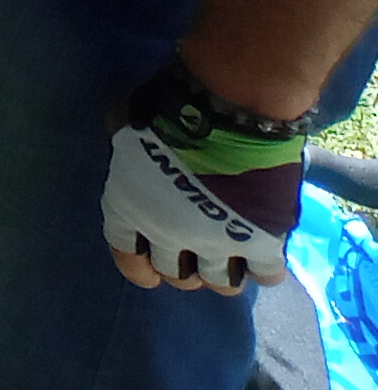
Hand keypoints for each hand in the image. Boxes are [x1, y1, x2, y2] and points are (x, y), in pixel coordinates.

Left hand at [103, 54, 303, 293]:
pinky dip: (264, 268)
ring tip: (229, 254)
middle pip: (176, 275)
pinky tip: (264, 251)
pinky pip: (266, 276)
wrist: (229, 107)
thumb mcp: (124, 123)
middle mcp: (168, 235)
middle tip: (196, 250)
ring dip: (223, 272)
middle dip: (184, 267)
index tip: (151, 266)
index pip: (126, 256)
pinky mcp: (264, 243)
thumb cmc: (169, 105)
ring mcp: (217, 243)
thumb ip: (124, 149)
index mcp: (128, 209)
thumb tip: (131, 158)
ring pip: (220, 284)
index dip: (139, 265)